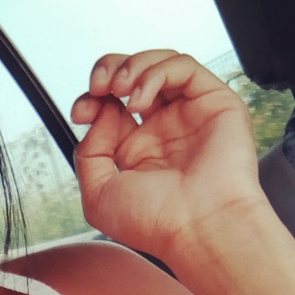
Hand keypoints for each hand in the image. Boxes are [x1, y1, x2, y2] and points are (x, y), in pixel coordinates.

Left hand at [71, 51, 266, 264]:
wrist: (198, 229)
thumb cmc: (156, 223)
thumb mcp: (98, 195)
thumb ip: (89, 152)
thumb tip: (102, 114)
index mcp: (137, 151)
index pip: (110, 107)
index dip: (90, 100)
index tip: (80, 112)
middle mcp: (163, 130)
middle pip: (133, 76)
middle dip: (108, 70)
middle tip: (98, 86)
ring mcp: (189, 115)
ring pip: (159, 65)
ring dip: (132, 67)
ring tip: (120, 89)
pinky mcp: (214, 103)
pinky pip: (184, 67)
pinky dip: (156, 72)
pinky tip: (141, 100)